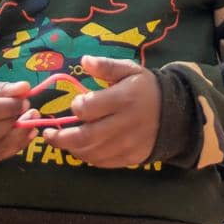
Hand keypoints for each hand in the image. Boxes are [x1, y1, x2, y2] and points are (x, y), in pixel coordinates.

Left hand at [39, 56, 160, 167]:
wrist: (175, 113)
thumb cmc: (146, 89)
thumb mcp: (130, 70)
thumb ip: (106, 66)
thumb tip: (84, 60)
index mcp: (123, 99)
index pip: (87, 108)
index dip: (76, 106)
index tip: (76, 103)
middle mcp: (124, 124)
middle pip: (84, 137)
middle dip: (60, 138)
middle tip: (48, 134)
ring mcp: (127, 144)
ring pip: (90, 153)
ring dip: (72, 149)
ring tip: (63, 141)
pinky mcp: (129, 158)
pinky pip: (101, 162)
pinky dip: (87, 157)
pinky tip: (82, 148)